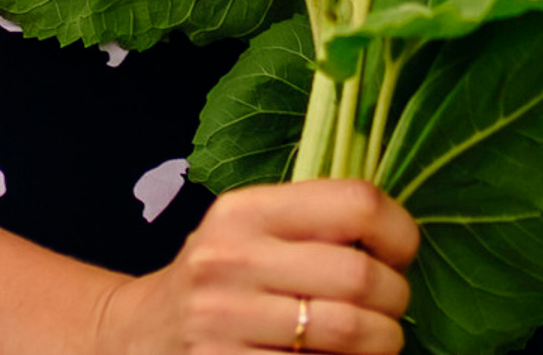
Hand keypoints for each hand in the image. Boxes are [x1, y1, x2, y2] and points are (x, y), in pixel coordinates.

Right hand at [92, 179, 417, 354]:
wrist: (140, 334)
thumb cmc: (216, 280)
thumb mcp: (246, 230)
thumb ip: (308, 222)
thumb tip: (400, 233)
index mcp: (245, 211)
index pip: (354, 202)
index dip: (399, 230)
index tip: (402, 252)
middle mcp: (232, 259)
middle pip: (361, 276)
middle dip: (396, 300)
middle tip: (391, 308)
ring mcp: (226, 320)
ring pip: (349, 331)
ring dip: (382, 344)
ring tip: (373, 339)